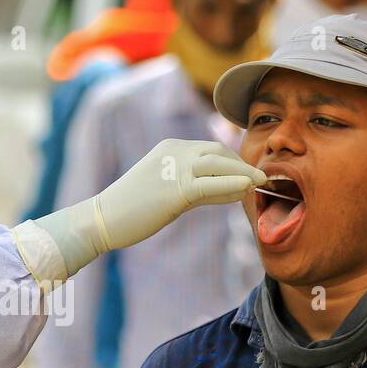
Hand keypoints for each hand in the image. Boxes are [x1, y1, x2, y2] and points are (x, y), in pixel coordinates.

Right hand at [22, 139, 264, 281]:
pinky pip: (211, 183)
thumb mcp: (164, 190)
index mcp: (170, 148)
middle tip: (261, 179)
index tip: (248, 175)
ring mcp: (175, 168)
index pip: (210, 149)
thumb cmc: (130, 210)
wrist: (103, 219)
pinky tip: (249, 188)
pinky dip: (233, 183)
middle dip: (242, 164)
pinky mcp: (176, 189)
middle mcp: (175, 151)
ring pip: (219, 163)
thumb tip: (225, 190)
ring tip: (262, 183)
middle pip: (219, 151)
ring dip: (244, 172)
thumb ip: (193, 186)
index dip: (232, 161)